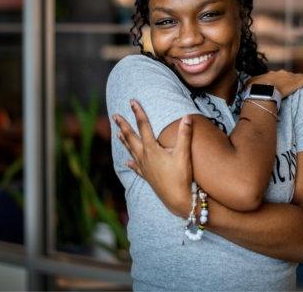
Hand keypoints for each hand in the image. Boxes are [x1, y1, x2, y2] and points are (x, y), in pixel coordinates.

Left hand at [113, 100, 192, 217]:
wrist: (179, 200)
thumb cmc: (181, 177)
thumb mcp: (184, 154)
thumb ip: (185, 134)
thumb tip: (186, 117)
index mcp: (152, 149)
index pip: (143, 126)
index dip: (138, 113)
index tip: (132, 101)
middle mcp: (145, 157)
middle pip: (131, 138)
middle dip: (123, 126)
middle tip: (115, 116)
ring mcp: (145, 168)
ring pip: (131, 151)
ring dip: (124, 141)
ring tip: (117, 133)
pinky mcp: (148, 177)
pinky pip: (136, 167)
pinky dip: (131, 163)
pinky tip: (127, 162)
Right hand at [248, 70, 302, 97]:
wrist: (262, 91)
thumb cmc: (254, 90)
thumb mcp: (249, 87)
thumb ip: (248, 86)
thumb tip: (241, 89)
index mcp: (271, 75)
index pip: (278, 77)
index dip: (281, 81)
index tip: (282, 86)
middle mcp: (282, 74)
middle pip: (290, 77)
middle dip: (294, 81)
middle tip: (296, 87)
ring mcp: (290, 78)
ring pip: (302, 78)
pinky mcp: (298, 82)